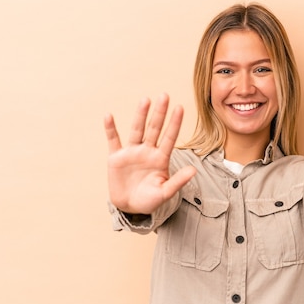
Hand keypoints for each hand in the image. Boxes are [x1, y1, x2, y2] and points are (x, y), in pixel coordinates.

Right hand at [104, 94, 195, 213]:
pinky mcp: (116, 157)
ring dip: (140, 115)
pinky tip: (109, 116)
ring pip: (137, 130)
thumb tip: (194, 170)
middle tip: (165, 95)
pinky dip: (110, 129)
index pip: (169, 137)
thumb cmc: (150, 200)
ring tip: (145, 100)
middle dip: (159, 113)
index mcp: (161, 158)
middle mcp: (147, 151)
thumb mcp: (165, 192)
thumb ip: (178, 180)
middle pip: (154, 128)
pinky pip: (113, 140)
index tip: (180, 108)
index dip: (174, 123)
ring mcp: (132, 152)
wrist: (130, 207)